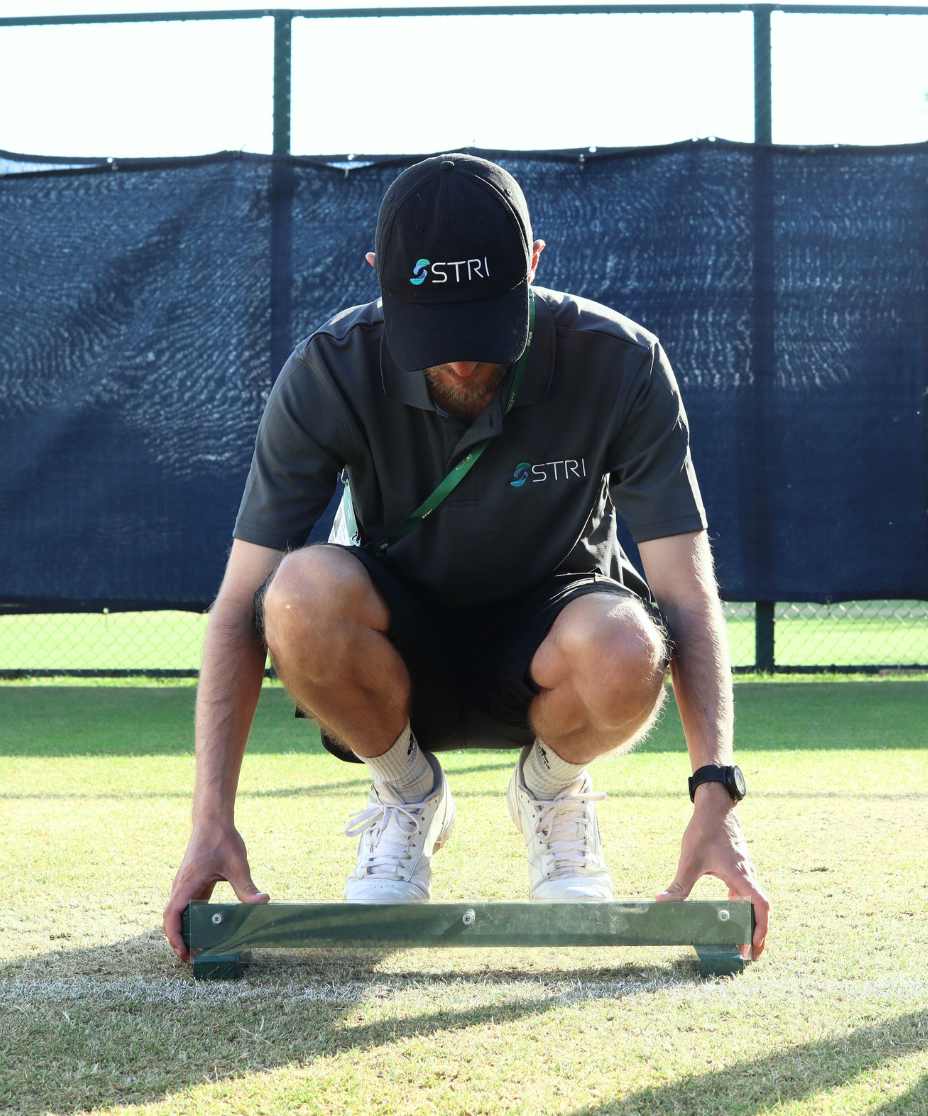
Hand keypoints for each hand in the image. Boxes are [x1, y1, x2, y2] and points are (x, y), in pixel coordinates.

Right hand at [162, 823, 269, 961]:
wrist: (212, 819)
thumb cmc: (221, 839)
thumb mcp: (237, 865)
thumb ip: (246, 886)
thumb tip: (263, 902)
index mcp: (187, 884)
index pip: (172, 916)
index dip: (174, 937)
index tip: (183, 952)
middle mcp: (181, 887)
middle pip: (172, 919)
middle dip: (179, 940)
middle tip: (193, 958)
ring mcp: (185, 885)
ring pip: (178, 913)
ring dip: (184, 930)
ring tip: (198, 948)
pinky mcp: (192, 882)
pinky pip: (187, 905)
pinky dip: (191, 919)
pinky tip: (205, 928)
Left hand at [655, 785, 768, 959]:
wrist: (715, 805)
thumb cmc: (705, 830)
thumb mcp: (690, 860)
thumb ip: (679, 884)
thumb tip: (661, 903)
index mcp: (741, 876)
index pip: (761, 907)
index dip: (760, 929)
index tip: (754, 947)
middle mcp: (748, 876)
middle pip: (761, 910)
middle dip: (758, 934)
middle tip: (750, 955)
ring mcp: (746, 871)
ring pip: (755, 901)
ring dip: (752, 921)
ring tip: (743, 940)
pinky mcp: (740, 866)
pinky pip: (747, 892)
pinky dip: (744, 907)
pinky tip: (731, 914)